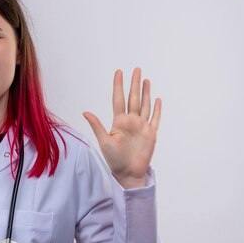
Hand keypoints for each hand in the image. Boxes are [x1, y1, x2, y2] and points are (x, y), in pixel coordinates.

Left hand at [83, 68, 160, 188]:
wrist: (127, 173)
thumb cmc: (114, 159)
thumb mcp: (104, 141)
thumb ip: (97, 126)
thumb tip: (85, 112)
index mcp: (119, 122)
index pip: (119, 99)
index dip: (118, 86)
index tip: (119, 72)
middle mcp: (131, 121)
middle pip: (134, 98)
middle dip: (134, 84)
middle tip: (136, 69)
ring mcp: (142, 127)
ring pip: (145, 106)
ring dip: (146, 93)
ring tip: (145, 80)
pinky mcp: (151, 134)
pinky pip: (155, 119)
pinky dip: (157, 110)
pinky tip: (157, 99)